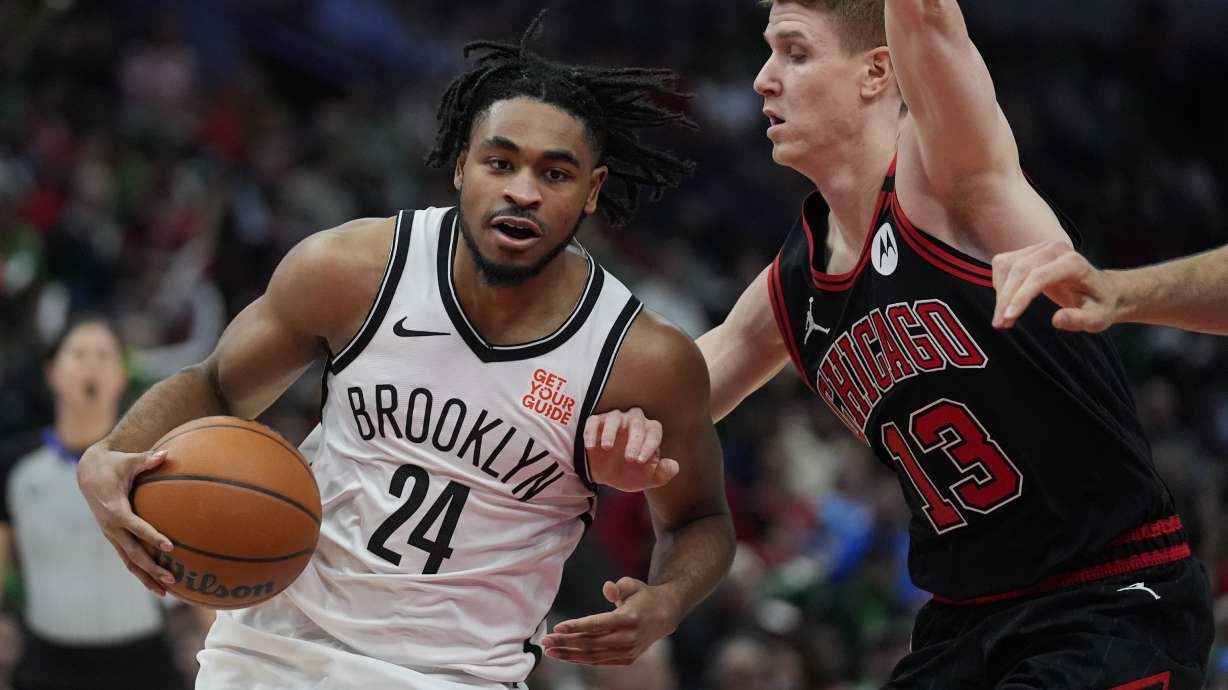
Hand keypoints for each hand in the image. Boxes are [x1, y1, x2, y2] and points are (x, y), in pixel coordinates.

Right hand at [76, 444, 175, 594]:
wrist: (88, 473)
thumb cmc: (113, 465)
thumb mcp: (128, 460)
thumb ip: (147, 459)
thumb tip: (167, 453)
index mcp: (116, 510)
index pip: (136, 527)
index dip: (152, 537)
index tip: (170, 547)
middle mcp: (111, 527)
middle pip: (133, 553)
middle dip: (152, 567)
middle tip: (173, 578)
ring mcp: (111, 535)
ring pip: (129, 561)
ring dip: (146, 577)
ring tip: (165, 592)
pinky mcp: (113, 537)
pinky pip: (127, 558)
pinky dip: (140, 571)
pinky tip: (154, 582)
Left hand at [542, 577, 679, 665]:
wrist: (665, 615)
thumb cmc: (644, 596)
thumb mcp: (634, 585)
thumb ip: (619, 586)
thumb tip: (606, 588)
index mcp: (629, 619)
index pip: (598, 624)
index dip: (576, 626)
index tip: (557, 627)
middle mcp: (628, 638)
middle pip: (591, 642)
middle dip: (566, 643)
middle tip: (546, 641)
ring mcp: (627, 651)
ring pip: (593, 655)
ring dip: (569, 654)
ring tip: (550, 651)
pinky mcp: (626, 659)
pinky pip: (599, 661)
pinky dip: (581, 660)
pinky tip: (566, 656)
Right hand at [584, 408, 678, 491]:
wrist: (605, 476)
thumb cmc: (630, 473)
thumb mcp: (646, 479)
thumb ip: (662, 473)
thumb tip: (672, 466)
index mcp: (649, 432)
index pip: (654, 432)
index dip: (649, 445)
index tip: (641, 461)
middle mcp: (633, 422)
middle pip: (637, 421)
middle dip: (634, 439)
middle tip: (629, 458)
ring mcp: (614, 421)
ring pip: (615, 417)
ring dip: (611, 431)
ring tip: (607, 448)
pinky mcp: (596, 423)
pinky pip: (594, 421)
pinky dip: (591, 432)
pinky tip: (590, 447)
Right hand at [992, 240, 1120, 331]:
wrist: (1100, 289)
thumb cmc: (1098, 304)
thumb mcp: (1097, 318)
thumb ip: (1079, 320)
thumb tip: (1056, 320)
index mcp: (1073, 263)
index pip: (1039, 276)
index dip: (1020, 297)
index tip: (1007, 318)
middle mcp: (1055, 250)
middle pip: (1019, 270)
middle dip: (1005, 298)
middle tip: (999, 324)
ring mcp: (1040, 247)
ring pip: (1007, 265)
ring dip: (1000, 292)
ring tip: (1003, 317)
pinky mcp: (1028, 251)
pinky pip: (1003, 263)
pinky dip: (999, 283)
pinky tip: (1006, 300)